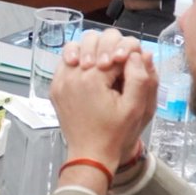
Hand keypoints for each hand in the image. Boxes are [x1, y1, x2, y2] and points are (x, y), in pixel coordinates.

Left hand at [51, 29, 157, 169]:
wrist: (91, 154)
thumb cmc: (115, 134)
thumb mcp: (136, 108)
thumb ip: (141, 77)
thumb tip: (140, 53)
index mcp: (92, 79)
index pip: (115, 48)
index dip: (127, 54)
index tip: (131, 66)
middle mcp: (72, 75)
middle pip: (92, 40)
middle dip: (109, 47)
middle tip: (118, 64)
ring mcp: (60, 81)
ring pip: (75, 46)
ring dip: (91, 50)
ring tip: (102, 66)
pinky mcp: (55, 88)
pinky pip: (65, 62)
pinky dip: (78, 60)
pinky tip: (89, 72)